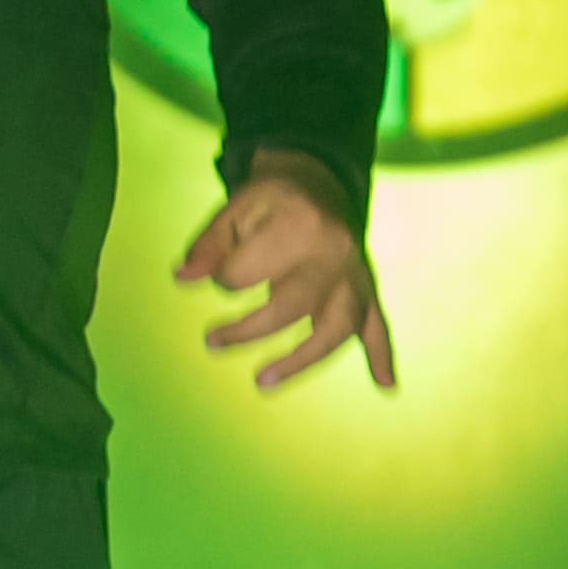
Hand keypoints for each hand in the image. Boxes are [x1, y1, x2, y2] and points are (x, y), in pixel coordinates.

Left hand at [180, 152, 396, 395]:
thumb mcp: (235, 209)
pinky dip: (381, 355)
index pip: (249, 271)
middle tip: (211, 343)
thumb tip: (182, 278)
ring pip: (336, 326)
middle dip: (247, 331)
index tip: (215, 275)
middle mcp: (335, 252)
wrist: (320, 183)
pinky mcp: (367, 288)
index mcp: (300, 226)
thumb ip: (209, 244)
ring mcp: (355, 274)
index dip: (223, 278)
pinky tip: (385, 385)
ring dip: (301, 361)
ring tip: (263, 381)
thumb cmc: (272, 200)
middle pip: (292, 306)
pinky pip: (377, 325)